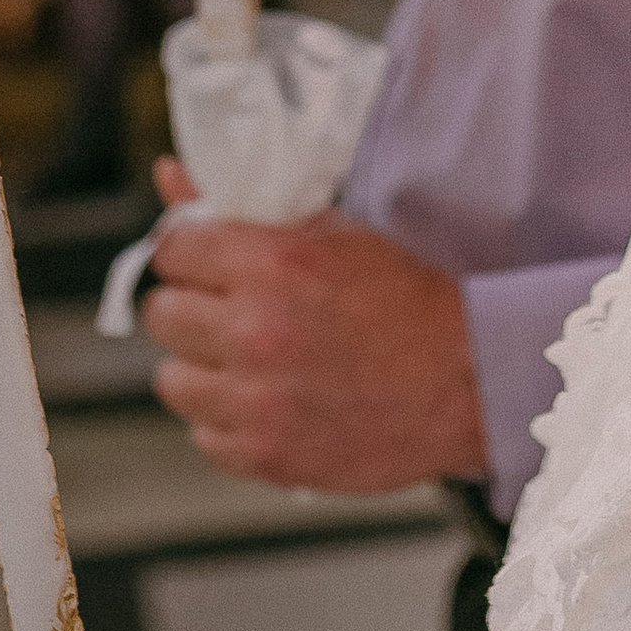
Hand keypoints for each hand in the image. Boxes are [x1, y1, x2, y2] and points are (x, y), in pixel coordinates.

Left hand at [141, 177, 485, 488]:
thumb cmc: (406, 299)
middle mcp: (254, 331)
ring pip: (172, 379)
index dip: (190, 253)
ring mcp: (256, 400)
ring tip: (250, 362)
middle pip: (162, 313)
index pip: (171, 249)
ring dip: (203, 368)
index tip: (209, 264)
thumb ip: (241, 206)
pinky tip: (268, 400)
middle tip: (232, 311)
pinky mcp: (264, 454)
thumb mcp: (332, 232)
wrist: (468, 379)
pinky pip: (203, 434)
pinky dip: (228, 420)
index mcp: (270, 263)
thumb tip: (169, 176)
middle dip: (192, 307)